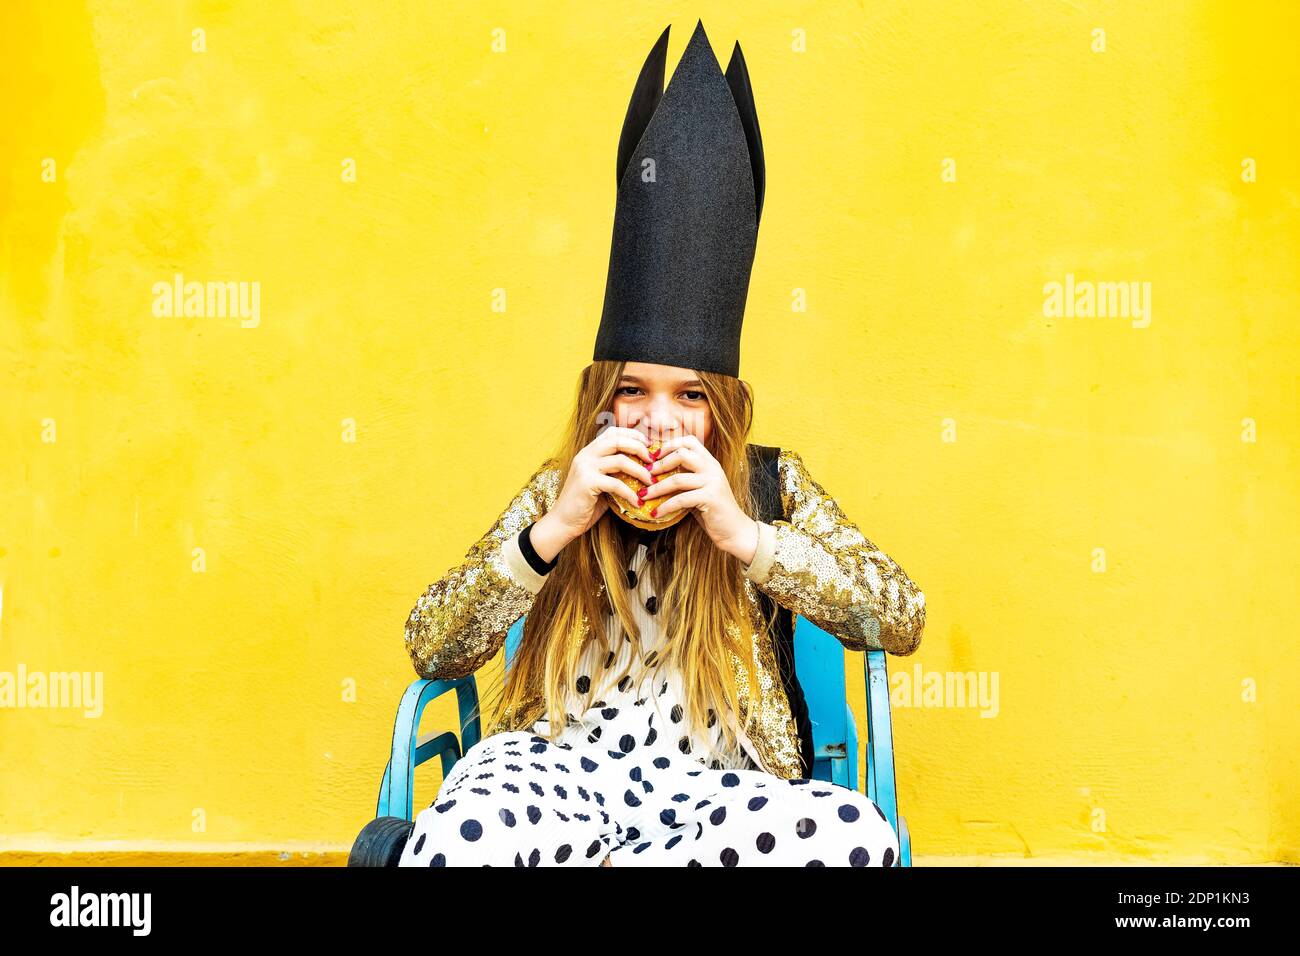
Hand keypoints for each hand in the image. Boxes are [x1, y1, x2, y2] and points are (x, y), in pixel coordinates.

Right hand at [543, 427, 654, 545]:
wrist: (563, 522)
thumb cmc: (585, 504)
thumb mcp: (601, 482)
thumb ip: (615, 471)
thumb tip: (643, 467)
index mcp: (588, 452)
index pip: (612, 432)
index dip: (633, 435)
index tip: (648, 445)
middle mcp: (585, 455)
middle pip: (618, 441)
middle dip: (639, 448)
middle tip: (653, 461)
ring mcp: (585, 468)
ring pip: (620, 461)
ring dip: (640, 472)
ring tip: (651, 482)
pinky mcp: (587, 483)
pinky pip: (616, 484)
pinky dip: (630, 493)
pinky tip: (638, 502)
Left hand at [637, 434, 757, 559]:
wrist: (734, 531)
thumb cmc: (713, 511)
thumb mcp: (699, 489)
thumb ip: (685, 478)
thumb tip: (655, 474)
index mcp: (710, 462)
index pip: (689, 441)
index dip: (669, 445)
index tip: (653, 456)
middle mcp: (713, 468)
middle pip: (681, 454)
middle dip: (659, 464)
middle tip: (645, 474)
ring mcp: (713, 482)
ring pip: (677, 479)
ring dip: (656, 488)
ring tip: (643, 495)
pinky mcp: (710, 498)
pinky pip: (680, 499)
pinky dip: (665, 506)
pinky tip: (655, 513)